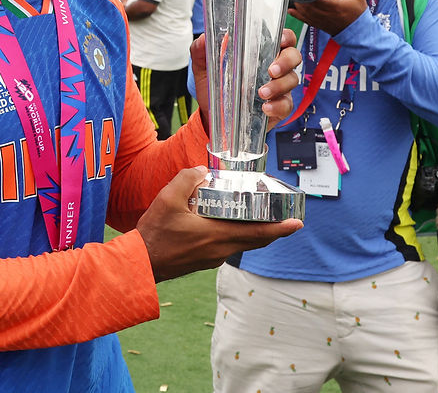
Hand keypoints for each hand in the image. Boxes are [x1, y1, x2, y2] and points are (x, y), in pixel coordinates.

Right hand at [137, 167, 302, 282]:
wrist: (139, 264)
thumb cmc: (154, 234)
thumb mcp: (167, 198)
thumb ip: (187, 179)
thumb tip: (201, 172)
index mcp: (217, 236)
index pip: (258, 232)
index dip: (280, 229)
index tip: (297, 223)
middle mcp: (221, 250)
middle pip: (256, 240)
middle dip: (273, 230)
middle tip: (285, 217)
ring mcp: (213, 257)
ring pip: (243, 244)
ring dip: (254, 232)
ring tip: (259, 216)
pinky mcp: (205, 260)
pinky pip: (229, 246)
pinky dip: (237, 235)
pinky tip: (227, 223)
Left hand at [191, 28, 301, 132]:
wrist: (211, 114)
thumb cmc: (214, 85)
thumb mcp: (203, 65)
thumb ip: (201, 49)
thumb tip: (205, 39)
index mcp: (261, 51)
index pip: (283, 38)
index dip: (287, 36)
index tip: (281, 39)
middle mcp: (274, 67)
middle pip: (294, 56)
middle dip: (286, 62)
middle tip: (271, 70)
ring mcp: (279, 88)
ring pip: (292, 80)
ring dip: (278, 86)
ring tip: (261, 92)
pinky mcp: (279, 107)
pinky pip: (287, 105)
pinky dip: (278, 106)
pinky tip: (265, 108)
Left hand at [288, 0, 367, 36]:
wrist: (358, 31)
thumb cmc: (358, 14)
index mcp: (335, 6)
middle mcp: (326, 14)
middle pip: (307, 5)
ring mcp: (321, 21)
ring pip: (304, 13)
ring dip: (298, 4)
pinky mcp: (318, 25)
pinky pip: (305, 20)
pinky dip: (297, 15)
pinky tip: (291, 9)